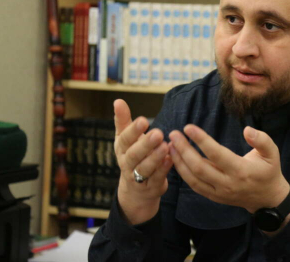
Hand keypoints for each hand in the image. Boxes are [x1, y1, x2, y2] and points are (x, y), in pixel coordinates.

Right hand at [114, 99, 172, 223]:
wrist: (136, 190)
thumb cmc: (132, 156)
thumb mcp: (125, 139)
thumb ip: (123, 120)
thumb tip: (118, 100)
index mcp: (122, 149)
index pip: (125, 139)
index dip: (133, 130)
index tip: (144, 120)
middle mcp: (127, 164)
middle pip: (134, 155)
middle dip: (145, 144)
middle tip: (158, 133)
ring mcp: (138, 177)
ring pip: (145, 168)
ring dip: (155, 157)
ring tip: (165, 146)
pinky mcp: (151, 187)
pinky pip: (157, 178)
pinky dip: (164, 169)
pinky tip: (171, 159)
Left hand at [168, 125, 289, 214]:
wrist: (267, 199)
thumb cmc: (269, 171)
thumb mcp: (273, 153)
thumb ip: (262, 140)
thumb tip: (247, 130)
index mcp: (241, 170)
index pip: (216, 154)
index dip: (201, 140)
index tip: (188, 127)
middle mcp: (227, 183)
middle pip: (199, 167)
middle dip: (183, 149)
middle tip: (173, 134)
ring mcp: (219, 192)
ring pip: (193, 178)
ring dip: (179, 161)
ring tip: (170, 145)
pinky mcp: (214, 197)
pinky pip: (194, 185)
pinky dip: (182, 173)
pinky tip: (176, 159)